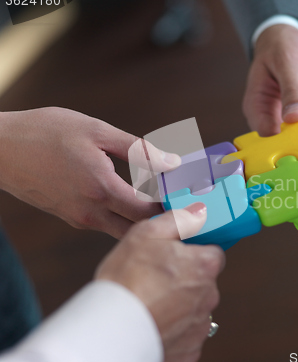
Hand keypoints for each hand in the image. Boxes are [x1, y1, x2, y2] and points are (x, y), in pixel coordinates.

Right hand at [0, 107, 179, 237]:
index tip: (188, 198)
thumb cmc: (45, 132)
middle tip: (180, 204)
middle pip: (138, 229)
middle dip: (162, 220)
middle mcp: (91, 212)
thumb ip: (138, 149)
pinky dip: (124, 217)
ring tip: (162, 200)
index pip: (148, 212)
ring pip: (122, 230)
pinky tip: (133, 198)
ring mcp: (79, 219)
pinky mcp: (71, 217)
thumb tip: (172, 162)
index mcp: (101, 189)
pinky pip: (106, 224)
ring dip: (143, 220)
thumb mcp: (97, 131)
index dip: (171, 207)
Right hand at [96, 203, 224, 361]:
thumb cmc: (127, 280)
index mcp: (204, 266)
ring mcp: (200, 325)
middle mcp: (209, 296)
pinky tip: (152, 323)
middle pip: (202, 282)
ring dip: (178, 306)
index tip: (177, 256)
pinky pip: (184, 334)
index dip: (194, 253)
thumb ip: (178, 220)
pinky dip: (172, 330)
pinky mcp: (189, 350)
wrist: (112, 330)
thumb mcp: (147, 233)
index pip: (213, 254)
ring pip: (193, 309)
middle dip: (184, 279)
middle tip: (156, 279)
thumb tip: (199, 212)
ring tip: (150, 303)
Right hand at [246, 24, 297, 135]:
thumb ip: (291, 90)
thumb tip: (294, 117)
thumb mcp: (286, 64)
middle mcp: (269, 117)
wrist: (287, 38)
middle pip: (287, 142)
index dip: (287, 143)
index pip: (268, 135)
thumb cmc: (279, 46)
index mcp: (257, 107)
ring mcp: (285, 118)